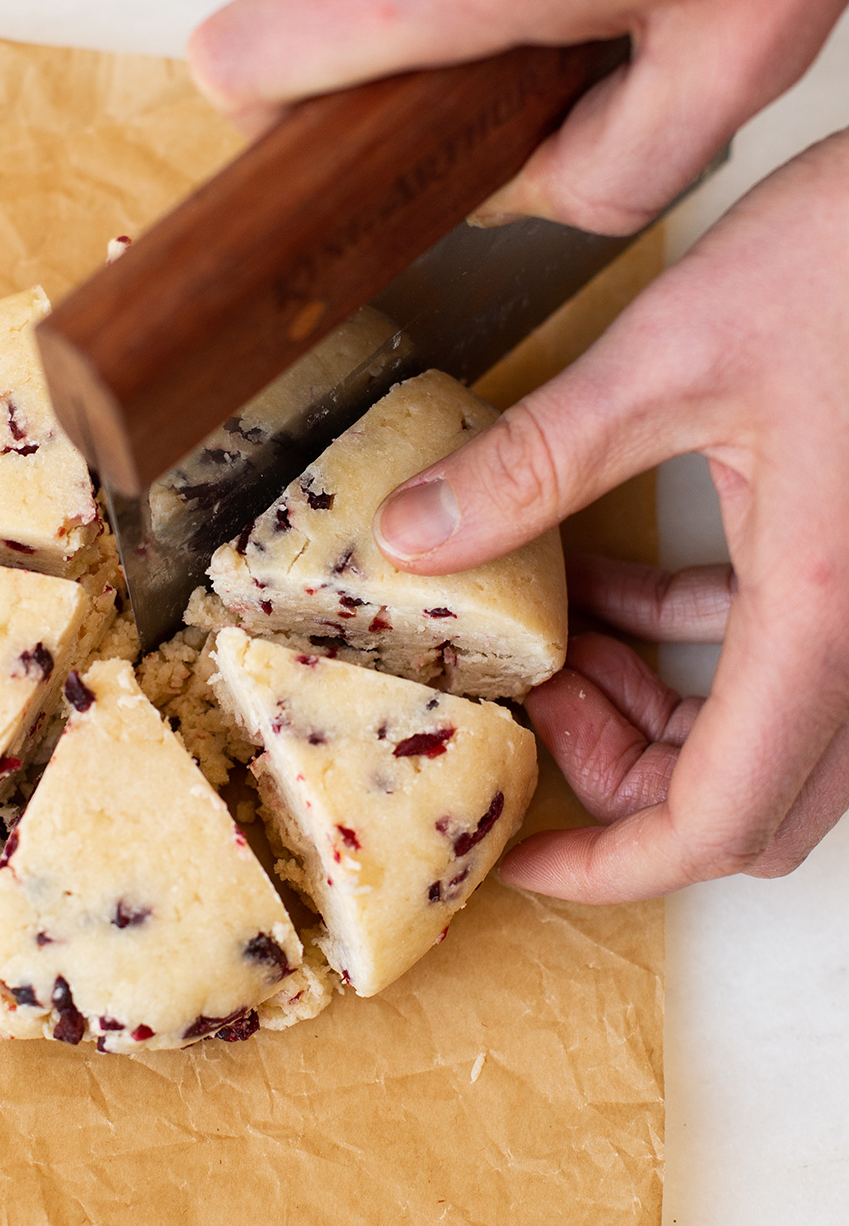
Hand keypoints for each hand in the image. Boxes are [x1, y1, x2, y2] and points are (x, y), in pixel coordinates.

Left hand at [373, 136, 848, 900]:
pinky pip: (781, 649)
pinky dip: (693, 641)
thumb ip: (538, 460)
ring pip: (767, 733)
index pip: (720, 822)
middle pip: (747, 799)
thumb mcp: (671, 356)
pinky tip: (613, 573)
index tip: (523, 861)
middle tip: (532, 699)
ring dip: (653, 708)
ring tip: (554, 630)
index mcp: (828, 614)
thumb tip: (416, 534)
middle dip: (623, 778)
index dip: (611, 869)